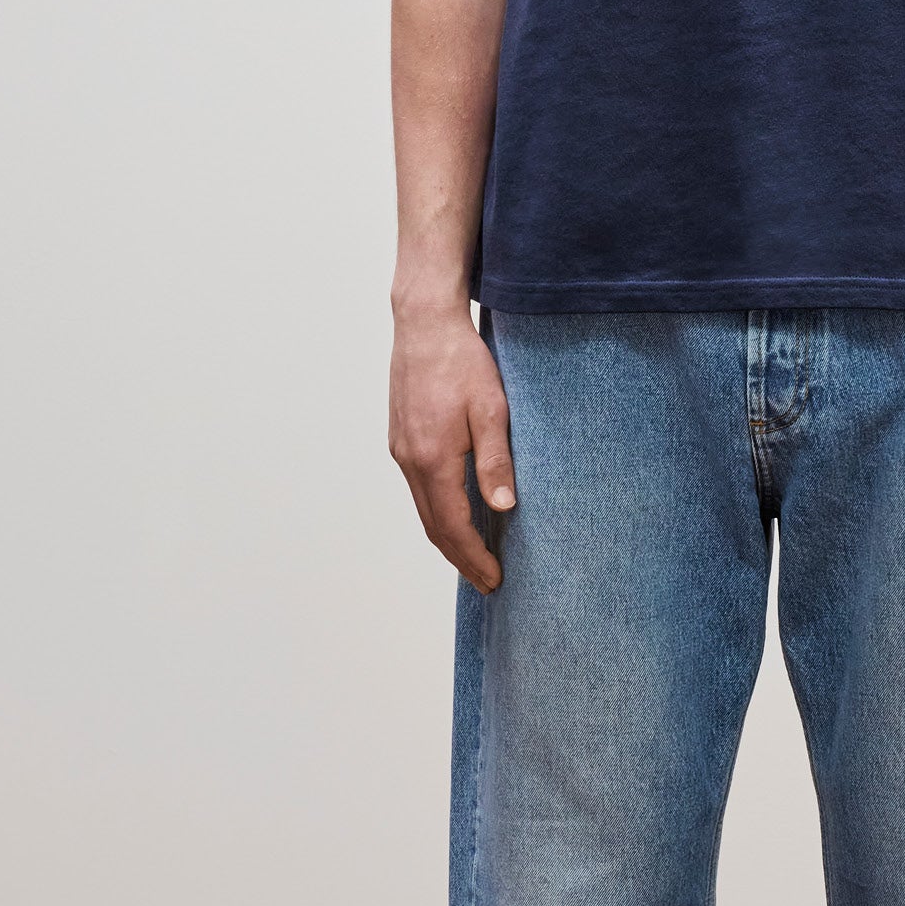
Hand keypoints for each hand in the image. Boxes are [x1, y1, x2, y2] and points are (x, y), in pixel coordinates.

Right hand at [390, 305, 514, 593]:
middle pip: (433, 526)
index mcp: (433, 458)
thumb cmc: (462, 361)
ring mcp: (401, 450)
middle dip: (461, 558)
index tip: (494, 579)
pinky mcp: (401, 439)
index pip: (452, 526)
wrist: (424, 324)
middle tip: (487, 581)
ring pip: (423, 509)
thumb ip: (495, 460)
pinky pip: (419, 489)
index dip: (473, 558)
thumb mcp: (492, 409)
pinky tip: (457, 515)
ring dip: (448, 538)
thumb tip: (503, 507)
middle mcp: (410, 460)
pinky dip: (438, 512)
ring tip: (475, 557)